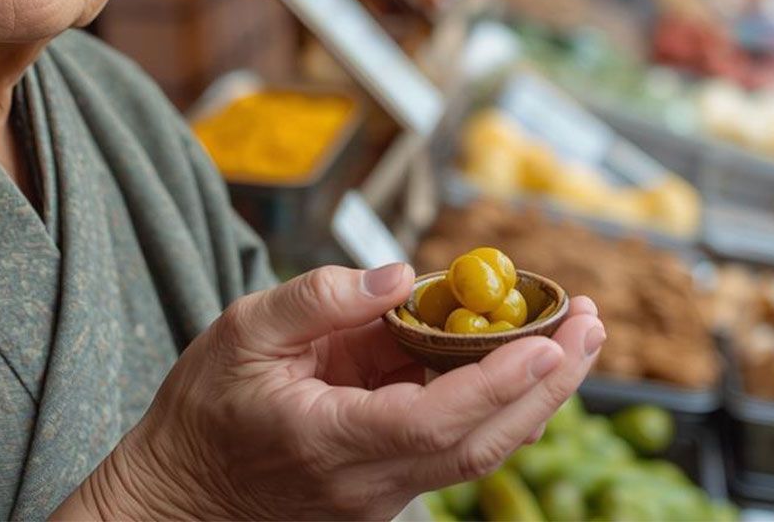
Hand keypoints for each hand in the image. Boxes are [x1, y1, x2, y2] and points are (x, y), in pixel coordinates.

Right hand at [74, 264, 603, 519]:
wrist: (180, 499)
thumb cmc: (204, 414)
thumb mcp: (240, 333)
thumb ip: (318, 299)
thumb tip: (399, 276)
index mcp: (331, 440)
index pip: (434, 420)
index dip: (498, 382)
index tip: (547, 341)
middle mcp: (370, 480)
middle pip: (482, 442)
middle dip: (547, 384)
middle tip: (592, 324)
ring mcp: (384, 492)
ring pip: (479, 447)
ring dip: (536, 393)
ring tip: (580, 334)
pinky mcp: (389, 486)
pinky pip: (455, 442)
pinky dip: (497, 401)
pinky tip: (523, 357)